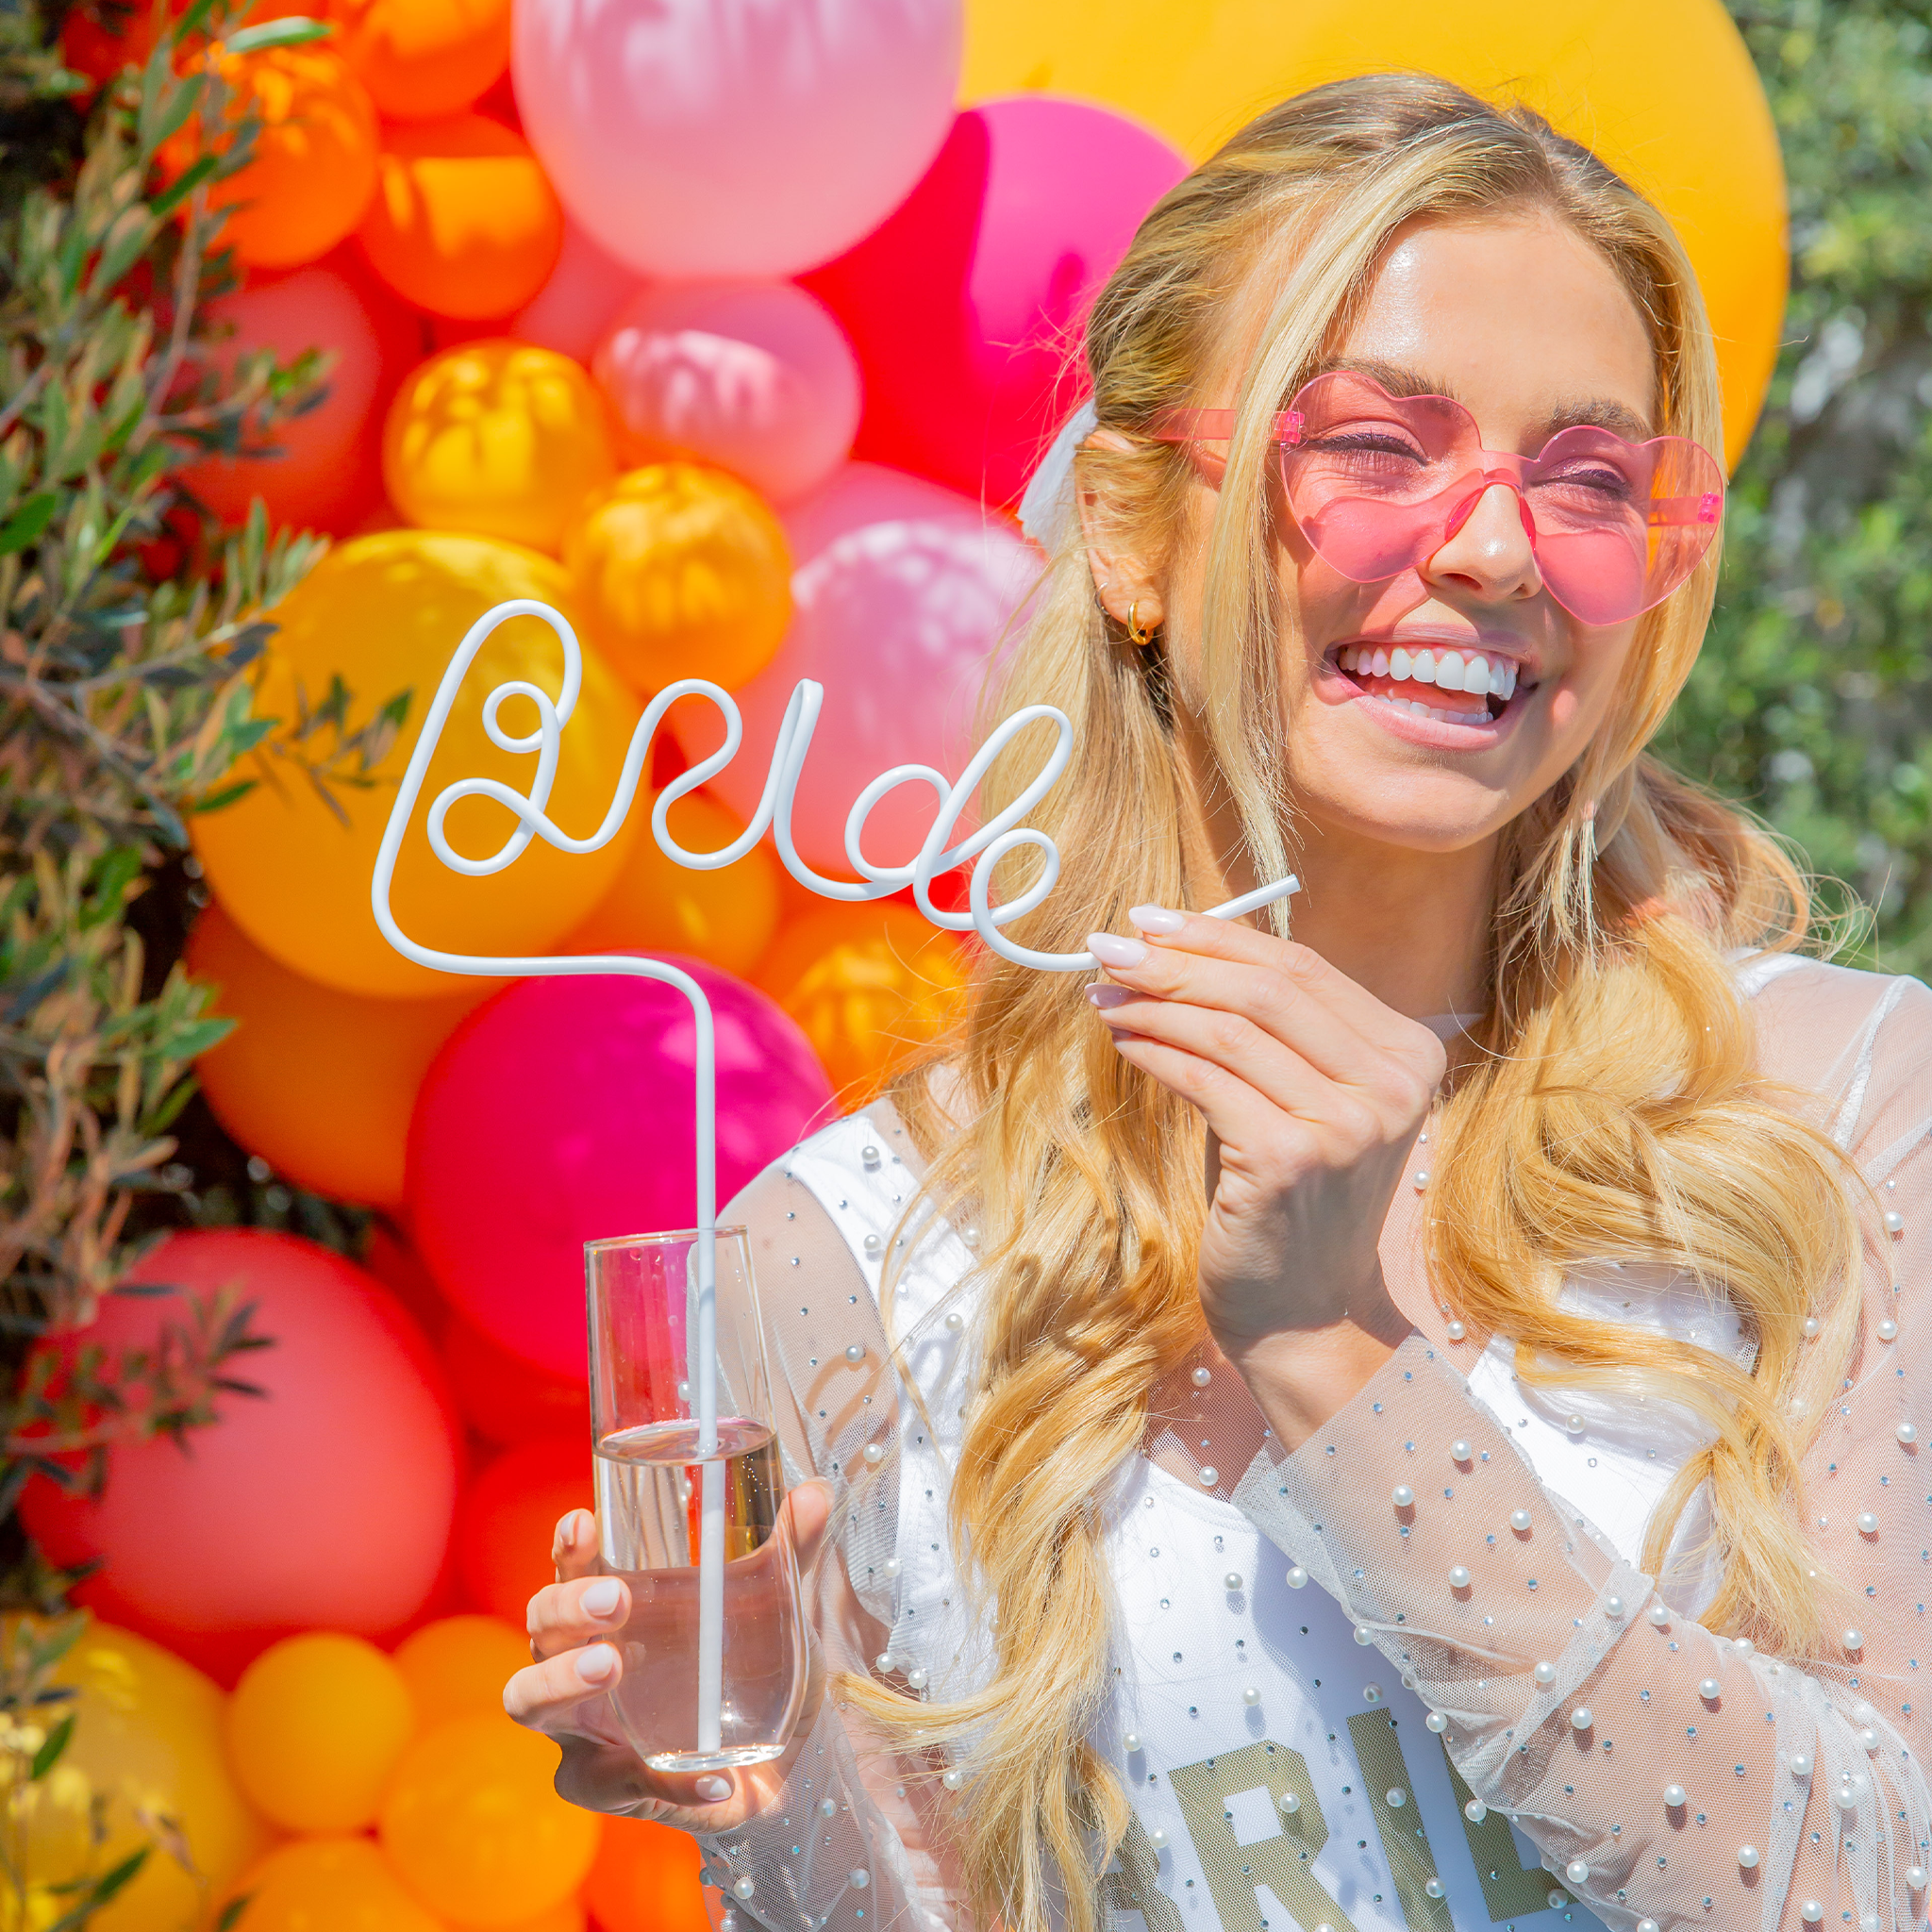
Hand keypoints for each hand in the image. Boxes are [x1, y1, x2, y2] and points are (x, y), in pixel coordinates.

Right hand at [505, 1484, 831, 1829]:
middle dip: (567, 1609)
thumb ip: (791, 1552)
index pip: (571, 1572)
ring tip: (610, 1664)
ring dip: (564, 1681)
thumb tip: (817, 1492)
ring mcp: (586, 1729)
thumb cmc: (749, 1665)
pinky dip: (672, 1783)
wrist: (780, 1757)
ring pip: (530, 1702)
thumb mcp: (774, 1607)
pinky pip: (621, 1786)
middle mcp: (579, 1666)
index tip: (583, 1522)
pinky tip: (717, 1777)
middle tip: (616, 1600)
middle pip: (540, 1631)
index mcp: (609, 1613)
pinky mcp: (614, 1788)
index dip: (570, 1548)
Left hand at [1085, 907, 1445, 1441]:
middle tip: (1108, 946)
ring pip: (1231, 1027)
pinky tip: (1121, 1040)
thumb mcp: (1300, 1100)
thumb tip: (1174, 948)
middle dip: (1177, 959)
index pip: (1302, 967)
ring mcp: (1346, 1124)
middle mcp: (1390, 1085)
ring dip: (1154, 1002)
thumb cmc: (1290, 1203)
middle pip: (1267, 987)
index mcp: (1407, 1054)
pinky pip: (1204, 1078)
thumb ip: (1270, 1030)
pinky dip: (1154, 1050)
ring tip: (1103, 992)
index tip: (1150, 920)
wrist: (1308, 1315)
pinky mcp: (1290, 1159)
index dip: (1219, 935)